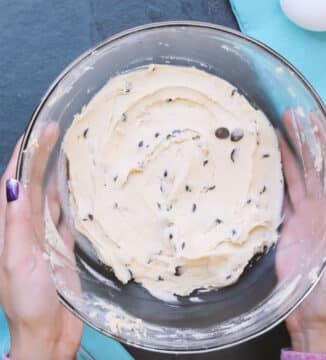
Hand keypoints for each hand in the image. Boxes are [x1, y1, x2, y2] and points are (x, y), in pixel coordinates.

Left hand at [0, 125, 81, 359]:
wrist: (48, 332)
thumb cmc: (28, 302)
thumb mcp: (17, 264)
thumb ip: (17, 227)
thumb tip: (14, 187)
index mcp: (8, 230)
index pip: (12, 185)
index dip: (21, 158)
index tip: (34, 134)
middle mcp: (24, 228)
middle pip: (30, 185)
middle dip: (40, 157)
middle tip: (54, 131)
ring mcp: (43, 236)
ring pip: (47, 197)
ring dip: (53, 174)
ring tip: (65, 151)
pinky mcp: (59, 246)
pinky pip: (62, 216)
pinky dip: (67, 199)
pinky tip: (74, 188)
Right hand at [277, 110, 325, 352]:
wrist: (313, 315)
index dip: (324, 143)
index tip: (312, 120)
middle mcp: (322, 208)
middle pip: (312, 167)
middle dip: (302, 141)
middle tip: (288, 116)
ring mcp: (303, 215)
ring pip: (294, 178)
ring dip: (284, 156)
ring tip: (271, 134)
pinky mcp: (286, 226)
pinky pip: (279, 197)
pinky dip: (271, 181)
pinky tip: (262, 168)